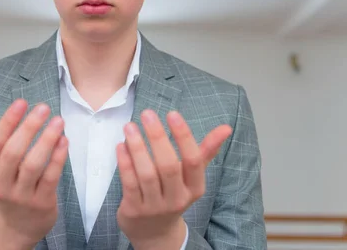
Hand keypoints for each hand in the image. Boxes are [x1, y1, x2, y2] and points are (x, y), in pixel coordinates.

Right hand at [0, 99, 67, 249]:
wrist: (17, 226)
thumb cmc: (7, 182)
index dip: (8, 121)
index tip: (22, 102)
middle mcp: (1, 184)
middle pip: (13, 153)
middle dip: (28, 128)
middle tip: (43, 107)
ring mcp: (22, 195)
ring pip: (33, 165)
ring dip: (47, 140)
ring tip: (58, 121)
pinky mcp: (42, 202)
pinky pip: (51, 177)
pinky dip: (58, 157)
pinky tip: (64, 140)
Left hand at [116, 109, 231, 248]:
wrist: (155, 233)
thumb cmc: (174, 193)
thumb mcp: (192, 176)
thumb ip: (206, 151)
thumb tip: (226, 128)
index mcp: (195, 188)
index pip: (193, 160)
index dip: (183, 136)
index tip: (172, 114)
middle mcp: (177, 198)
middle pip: (168, 166)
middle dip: (157, 137)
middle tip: (147, 114)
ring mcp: (155, 206)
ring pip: (147, 174)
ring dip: (137, 147)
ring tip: (130, 126)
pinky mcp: (135, 210)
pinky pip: (129, 183)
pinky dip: (125, 163)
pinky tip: (121, 145)